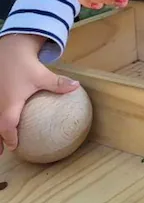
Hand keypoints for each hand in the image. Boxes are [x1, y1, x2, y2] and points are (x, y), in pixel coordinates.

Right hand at [0, 35, 78, 154]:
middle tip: (3, 153)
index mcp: (10, 102)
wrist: (10, 49)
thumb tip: (76, 86)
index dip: (9, 137)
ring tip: (0, 145)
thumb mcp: (43, 75)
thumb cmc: (25, 64)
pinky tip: (1, 122)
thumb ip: (58, 84)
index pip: (7, 125)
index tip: (14, 146)